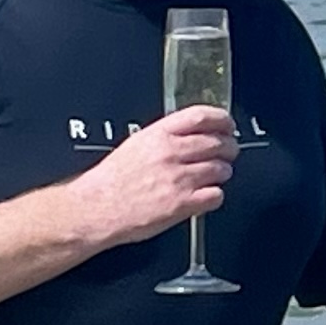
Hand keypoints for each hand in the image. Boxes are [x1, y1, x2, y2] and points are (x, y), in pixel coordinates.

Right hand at [69, 104, 235, 249]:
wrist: (96, 208)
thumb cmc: (111, 181)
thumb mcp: (136, 144)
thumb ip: (166, 136)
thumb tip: (193, 132)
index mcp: (158, 135)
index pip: (201, 116)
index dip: (222, 120)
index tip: (227, 125)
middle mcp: (171, 153)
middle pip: (218, 143)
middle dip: (229, 148)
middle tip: (228, 153)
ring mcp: (179, 179)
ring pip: (221, 169)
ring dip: (223, 172)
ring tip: (215, 175)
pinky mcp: (182, 204)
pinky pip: (216, 195)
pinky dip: (215, 196)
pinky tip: (206, 196)